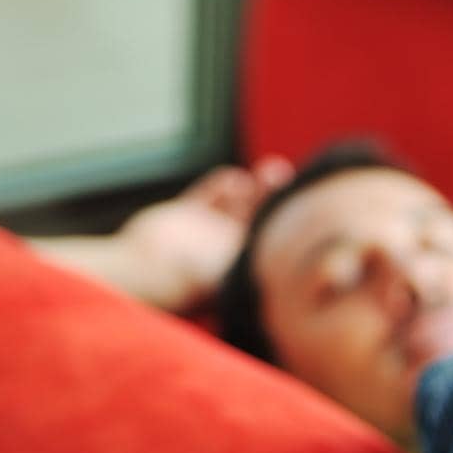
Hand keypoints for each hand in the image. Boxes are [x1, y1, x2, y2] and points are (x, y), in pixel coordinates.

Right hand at [115, 155, 294, 313]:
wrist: (146, 270)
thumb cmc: (195, 279)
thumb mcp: (239, 270)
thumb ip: (266, 258)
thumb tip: (306, 258)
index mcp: (241, 270)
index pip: (272, 243)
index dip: (288, 223)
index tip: (304, 204)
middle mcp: (226, 253)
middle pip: (258, 220)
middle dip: (273, 199)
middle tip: (287, 178)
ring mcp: (205, 234)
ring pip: (238, 206)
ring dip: (254, 188)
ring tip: (272, 173)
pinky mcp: (184, 217)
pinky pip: (210, 195)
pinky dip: (224, 184)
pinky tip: (235, 181)